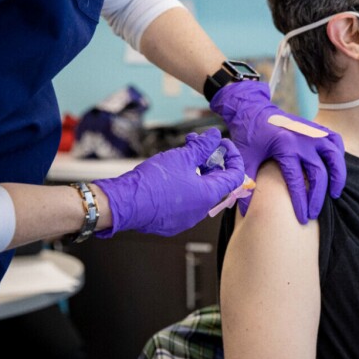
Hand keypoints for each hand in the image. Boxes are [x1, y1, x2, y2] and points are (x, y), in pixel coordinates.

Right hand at [93, 128, 243, 236]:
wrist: (124, 203)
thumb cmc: (152, 182)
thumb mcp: (181, 157)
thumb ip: (202, 146)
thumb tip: (214, 136)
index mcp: (208, 195)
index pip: (234, 176)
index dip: (232, 156)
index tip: (221, 144)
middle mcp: (201, 210)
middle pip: (216, 181)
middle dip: (209, 159)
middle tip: (198, 144)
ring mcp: (186, 218)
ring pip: (199, 190)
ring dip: (195, 170)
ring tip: (181, 154)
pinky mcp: (172, 222)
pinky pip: (185, 201)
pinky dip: (184, 184)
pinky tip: (171, 172)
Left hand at [210, 81, 345, 222]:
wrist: (252, 109)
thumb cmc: (248, 135)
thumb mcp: (244, 158)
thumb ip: (247, 183)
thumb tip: (247, 212)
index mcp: (284, 146)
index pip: (297, 180)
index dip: (301, 201)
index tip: (302, 218)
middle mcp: (302, 138)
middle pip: (319, 172)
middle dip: (318, 196)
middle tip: (314, 213)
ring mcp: (312, 131)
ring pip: (334, 155)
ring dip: (338, 176)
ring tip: (335, 194)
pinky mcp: (316, 128)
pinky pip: (335, 141)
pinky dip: (339, 155)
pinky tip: (336, 169)